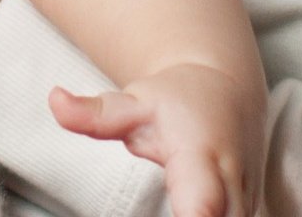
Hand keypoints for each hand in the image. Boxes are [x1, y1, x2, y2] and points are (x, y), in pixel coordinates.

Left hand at [51, 63, 260, 216]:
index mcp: (202, 160)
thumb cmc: (177, 102)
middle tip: (158, 211)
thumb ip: (94, 113)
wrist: (227, 96)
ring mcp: (247, 209)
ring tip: (170, 210)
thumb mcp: (133, 103)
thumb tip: (54, 100)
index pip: (203, 206)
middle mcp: (234, 191)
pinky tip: (179, 213)